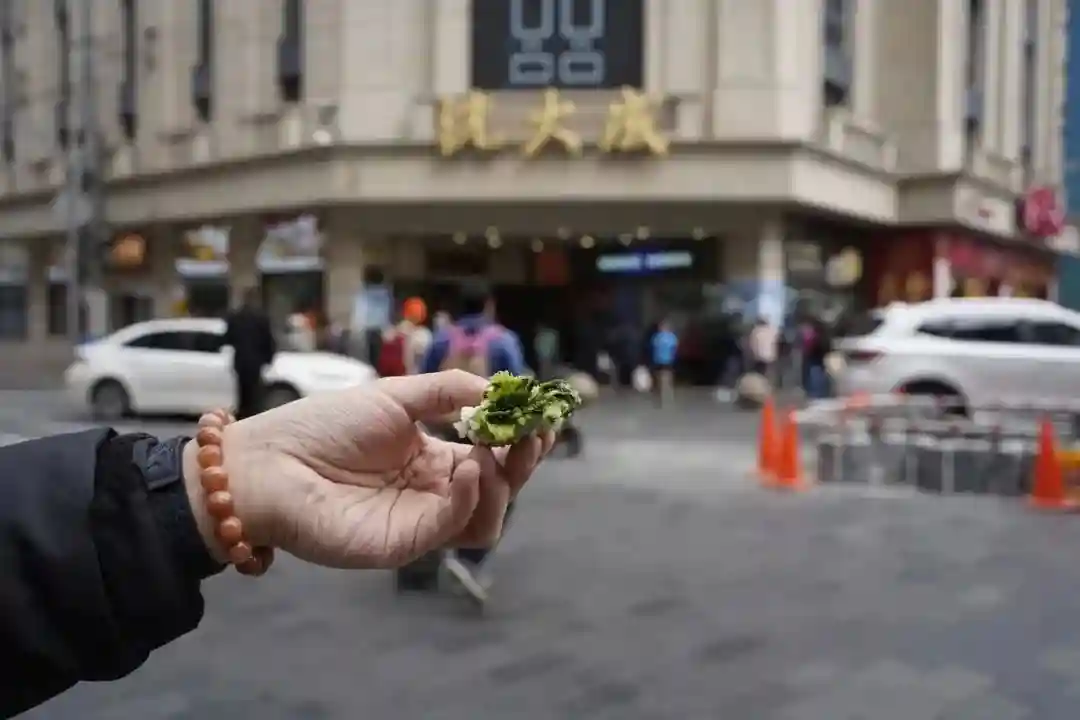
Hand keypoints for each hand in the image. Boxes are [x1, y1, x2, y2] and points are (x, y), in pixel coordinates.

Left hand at [183, 370, 553, 568]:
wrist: (269, 463)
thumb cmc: (322, 425)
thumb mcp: (393, 395)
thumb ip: (447, 391)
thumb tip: (497, 390)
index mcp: (432, 459)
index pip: (491, 456)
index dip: (518, 440)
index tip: (539, 417)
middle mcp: (432, 493)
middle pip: (498, 489)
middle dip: (523, 460)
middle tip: (532, 434)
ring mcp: (420, 521)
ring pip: (487, 517)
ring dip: (502, 483)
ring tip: (491, 452)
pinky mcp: (406, 543)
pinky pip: (455, 527)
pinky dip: (471, 497)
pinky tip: (467, 465)